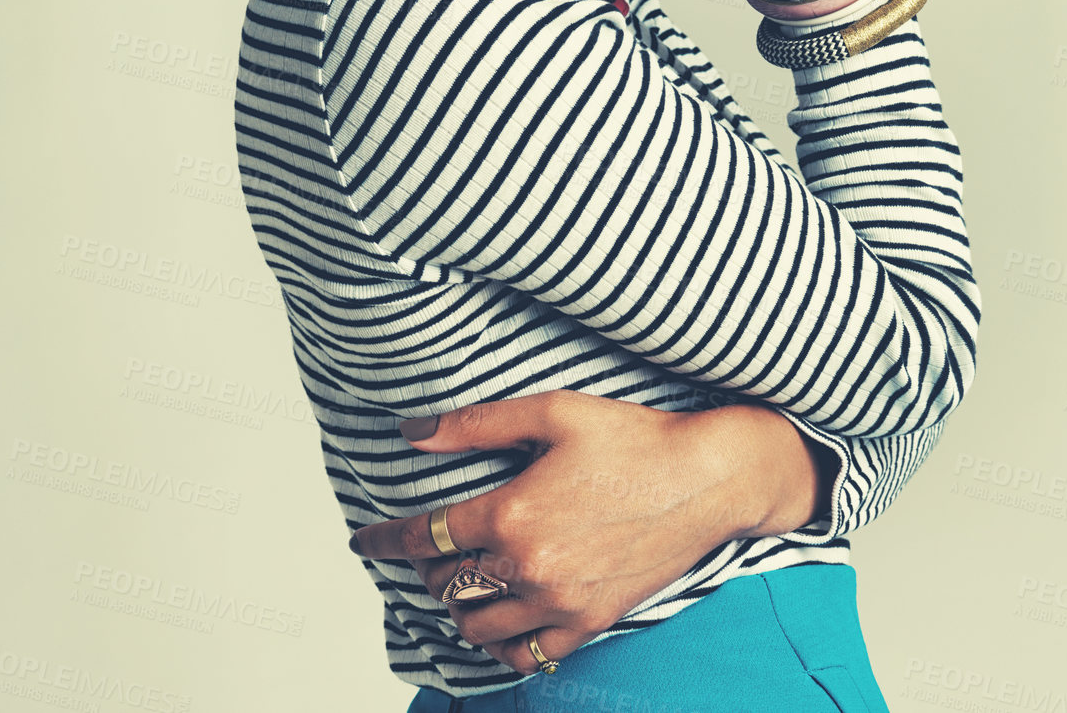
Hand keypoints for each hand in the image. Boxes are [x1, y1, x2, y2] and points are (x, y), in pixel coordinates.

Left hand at [347, 389, 834, 676]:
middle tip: (428, 548)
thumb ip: (476, 423)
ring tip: (460, 581)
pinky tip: (498, 620)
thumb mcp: (551, 412)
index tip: (364, 539)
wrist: (703, 480)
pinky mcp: (590, 622)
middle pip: (447, 584)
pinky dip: (500, 644)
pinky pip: (527, 655)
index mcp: (513, 512)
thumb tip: (414, 431)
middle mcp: (530, 566)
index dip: (387, 539)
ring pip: (478, 626)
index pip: (426, 536)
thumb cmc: (631, 438)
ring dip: (458, 606)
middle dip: (427, 567)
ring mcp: (560, 602)